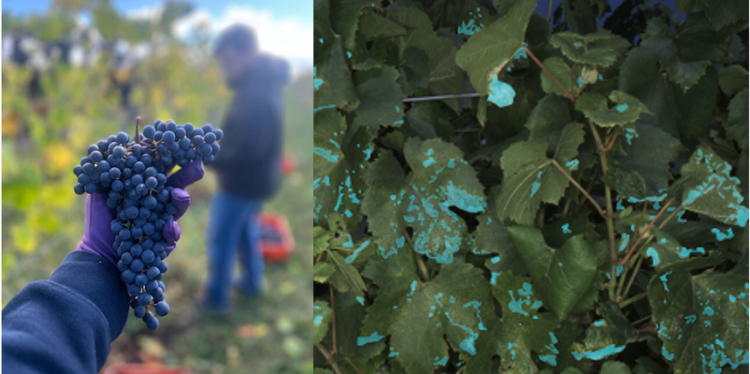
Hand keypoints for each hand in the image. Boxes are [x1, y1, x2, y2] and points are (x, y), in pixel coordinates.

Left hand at [78, 161, 204, 266]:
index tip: (180, 146)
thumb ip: (109, 174)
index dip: (171, 157)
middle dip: (189, 173)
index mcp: (144, 186)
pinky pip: (173, 235)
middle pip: (178, 183)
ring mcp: (164, 219)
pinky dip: (171, 232)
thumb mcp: (99, 194)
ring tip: (178, 195)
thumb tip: (117, 149)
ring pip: (180, 206)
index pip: (161, 168)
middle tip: (197, 165)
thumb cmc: (100, 222)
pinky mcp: (165, 240)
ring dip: (181, 200)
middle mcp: (158, 200)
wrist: (100, 254)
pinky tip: (167, 230)